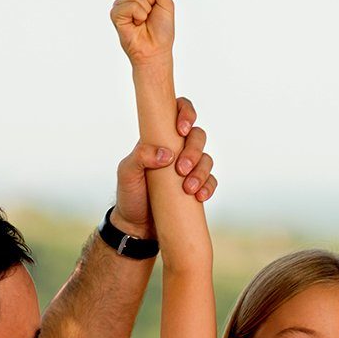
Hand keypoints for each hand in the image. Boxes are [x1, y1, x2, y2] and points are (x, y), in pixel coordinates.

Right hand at [111, 0, 174, 65]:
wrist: (155, 50)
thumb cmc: (162, 30)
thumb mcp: (166, 4)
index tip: (157, 5)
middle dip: (151, 0)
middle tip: (150, 15)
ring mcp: (122, 4)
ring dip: (145, 10)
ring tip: (143, 21)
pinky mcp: (115, 13)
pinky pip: (129, 5)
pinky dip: (138, 15)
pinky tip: (136, 24)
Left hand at [111, 97, 215, 236]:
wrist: (137, 226)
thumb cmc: (130, 194)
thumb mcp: (127, 172)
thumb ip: (141, 156)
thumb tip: (167, 154)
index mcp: (159, 137)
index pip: (177, 111)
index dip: (186, 113)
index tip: (181, 129)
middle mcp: (176, 149)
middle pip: (198, 136)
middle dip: (194, 150)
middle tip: (181, 169)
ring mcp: (188, 168)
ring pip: (207, 159)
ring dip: (201, 172)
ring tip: (188, 188)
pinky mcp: (196, 187)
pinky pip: (211, 181)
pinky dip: (209, 187)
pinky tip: (199, 196)